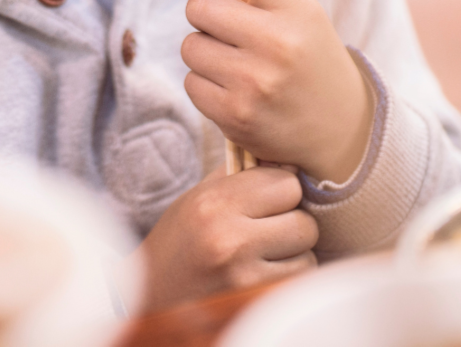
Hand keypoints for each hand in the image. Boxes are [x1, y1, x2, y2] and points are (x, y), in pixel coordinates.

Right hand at [137, 166, 316, 310]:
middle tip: (267, 228)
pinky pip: (297, 282)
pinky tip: (263, 272)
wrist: (153, 292)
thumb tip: (292, 160)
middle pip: (304, 221)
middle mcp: (228, 239)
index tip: (267, 199)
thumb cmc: (182, 238)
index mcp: (215, 203)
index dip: (282, 190)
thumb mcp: (202, 195)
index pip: (288, 183)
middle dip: (292, 223)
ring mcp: (241, 276)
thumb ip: (243, 174)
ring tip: (263, 253)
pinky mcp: (251, 301)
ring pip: (307, 255)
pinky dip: (288, 276)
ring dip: (293, 254)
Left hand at [166, 0, 372, 183]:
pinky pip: (191, 83)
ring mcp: (255, 82)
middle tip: (228, 28)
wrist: (341, 129)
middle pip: (199, 5)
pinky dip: (204, 85)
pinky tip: (235, 92)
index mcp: (297, 9)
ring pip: (190, 45)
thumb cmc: (310, 60)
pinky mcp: (235, 115)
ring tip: (238, 65)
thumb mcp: (298, 14)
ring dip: (204, 51)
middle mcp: (278, 43)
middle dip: (204, 13)